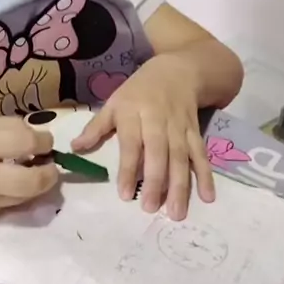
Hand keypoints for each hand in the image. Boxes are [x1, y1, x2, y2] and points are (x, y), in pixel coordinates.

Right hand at [0, 117, 59, 226]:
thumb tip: (32, 135)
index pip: (26, 142)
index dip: (44, 140)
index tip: (45, 140)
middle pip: (34, 181)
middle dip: (50, 173)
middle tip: (50, 164)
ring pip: (25, 199)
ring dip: (35, 186)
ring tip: (31, 174)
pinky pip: (6, 208)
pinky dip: (12, 197)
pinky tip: (4, 186)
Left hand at [71, 55, 214, 219]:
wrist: (177, 70)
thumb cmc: (139, 90)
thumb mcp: (114, 102)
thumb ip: (97, 127)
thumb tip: (75, 148)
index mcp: (133, 112)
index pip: (131, 143)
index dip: (127, 168)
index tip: (123, 194)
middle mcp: (158, 120)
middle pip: (158, 152)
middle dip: (155, 180)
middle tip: (149, 208)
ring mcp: (179, 126)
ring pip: (181, 156)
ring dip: (180, 184)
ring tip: (176, 212)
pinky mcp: (195, 131)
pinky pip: (200, 154)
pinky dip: (206, 174)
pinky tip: (207, 196)